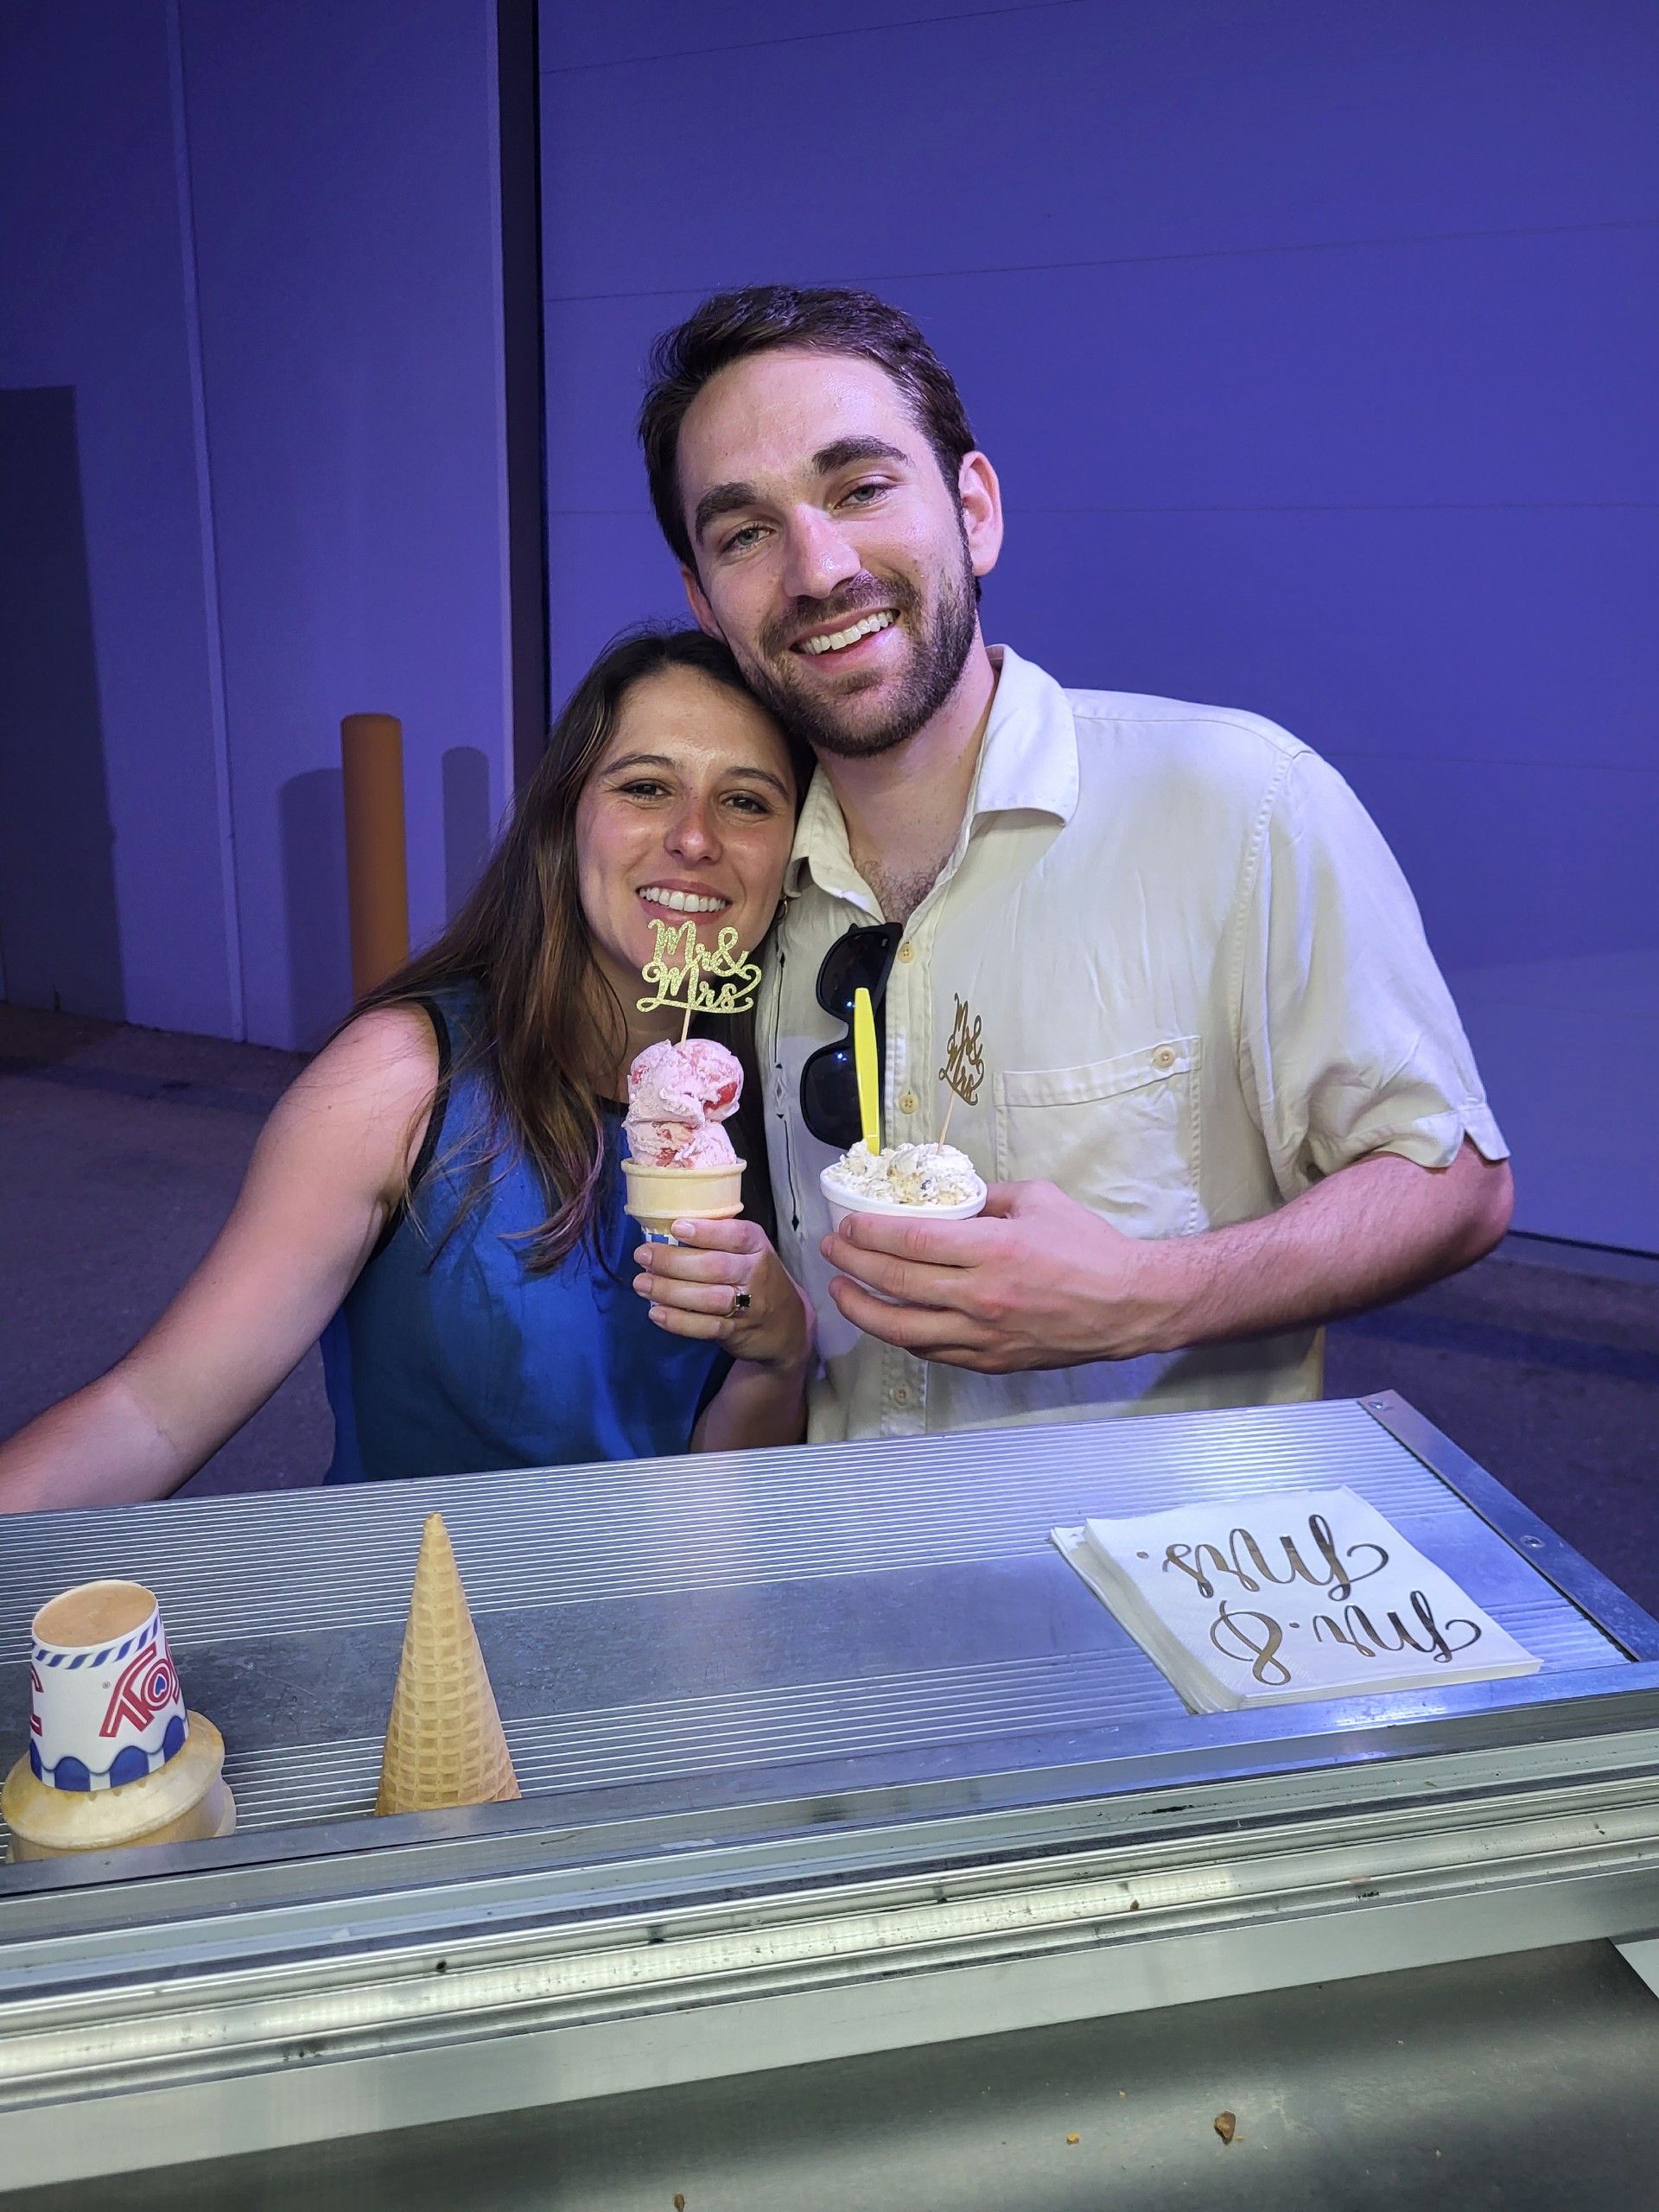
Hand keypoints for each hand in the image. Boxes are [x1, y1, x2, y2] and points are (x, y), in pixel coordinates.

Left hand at [634, 1219, 813, 1372]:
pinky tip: (656, 1313)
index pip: (735, 1235)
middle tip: (643, 1255)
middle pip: (714, 1267)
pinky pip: (706, 1327)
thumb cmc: (755, 1277)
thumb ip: (719, 1239)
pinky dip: (679, 1321)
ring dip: (670, 1291)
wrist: (786, 1325)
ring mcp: (748, 1305)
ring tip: (642, 1283)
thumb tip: (668, 1224)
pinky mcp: (736, 1331)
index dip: (706, 1232)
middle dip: (674, 1261)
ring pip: (707, 1298)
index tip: (676, 1227)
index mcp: (756, 1246)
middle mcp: (755, 1273)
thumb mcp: (748, 1251)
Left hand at [820, 1179, 1181, 1371]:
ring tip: (841, 1292)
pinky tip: (888, 1320)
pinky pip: (933, 1351)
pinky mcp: (992, 1360)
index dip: (870, 1233)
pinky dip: (903, 1336)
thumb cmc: (1089, 1248)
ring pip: (904, 1328)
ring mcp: (984, 1335)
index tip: (847, 1226)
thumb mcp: (1038, 1200)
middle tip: (833, 1251)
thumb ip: (987, 1196)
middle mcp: (982, 1296)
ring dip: (864, 1310)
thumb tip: (949, 1195)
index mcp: (993, 1250)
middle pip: (897, 1283)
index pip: (912, 1241)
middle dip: (854, 1265)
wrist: (1129, 1305)